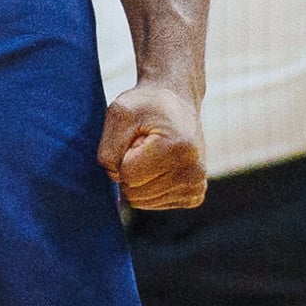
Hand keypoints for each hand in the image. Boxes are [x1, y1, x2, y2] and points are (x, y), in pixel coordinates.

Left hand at [97, 77, 207, 209]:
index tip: (137, 136)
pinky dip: (150, 188)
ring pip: (143, 201)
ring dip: (139, 179)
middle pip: (134, 193)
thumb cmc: (146, 105)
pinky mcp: (195, 194)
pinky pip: (155, 204)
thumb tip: (115, 180)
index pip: (126, 174)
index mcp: (177, 147)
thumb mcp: (119, 113)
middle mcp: (194, 170)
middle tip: (145, 145)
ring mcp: (197, 185)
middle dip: (129, 170)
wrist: (177, 101)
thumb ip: (108, 149)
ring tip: (154, 154)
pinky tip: (161, 167)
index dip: (122, 155)